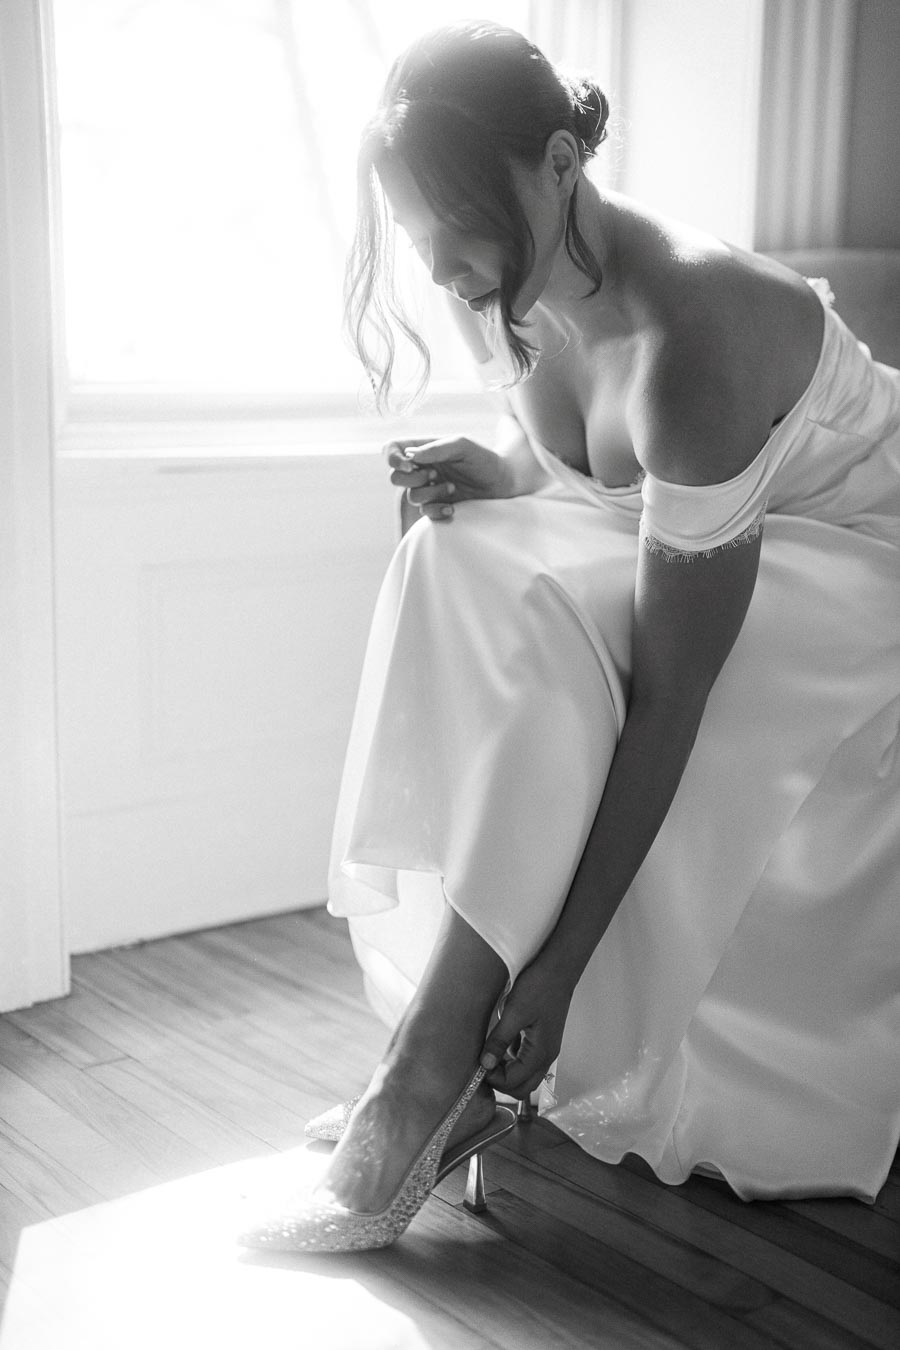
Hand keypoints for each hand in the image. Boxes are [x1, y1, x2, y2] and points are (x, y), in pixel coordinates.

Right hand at [385, 436, 510, 520]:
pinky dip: (437, 511)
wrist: (504, 483)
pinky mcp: (437, 506)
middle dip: (414, 479)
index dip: (392, 458)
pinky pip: (425, 513)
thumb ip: (436, 448)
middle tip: (435, 475)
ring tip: (453, 488)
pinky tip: (452, 507)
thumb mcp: (462, 446)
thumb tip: (409, 456)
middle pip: (395, 478)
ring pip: (411, 497)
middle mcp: (422, 469)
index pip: (392, 449)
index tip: (408, 465)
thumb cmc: (484, 459)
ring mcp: (429, 489)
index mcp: (423, 449)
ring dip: (431, 493)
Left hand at [478, 956, 574, 1098]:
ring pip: (526, 1076)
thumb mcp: (514, 1012)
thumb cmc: (539, 987)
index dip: (494, 1079)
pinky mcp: (544, 1040)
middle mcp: (547, 1056)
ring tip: (490, 1055)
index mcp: (540, 1053)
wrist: (558, 969)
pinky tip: (502, 1044)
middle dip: (502, 1082)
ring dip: (508, 1072)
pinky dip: (514, 1061)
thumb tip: (485, 1064)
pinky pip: (528, 1061)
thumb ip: (499, 1040)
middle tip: (484, 1065)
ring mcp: (547, 1049)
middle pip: (523, 1087)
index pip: (515, 1083)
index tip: (479, 1065)